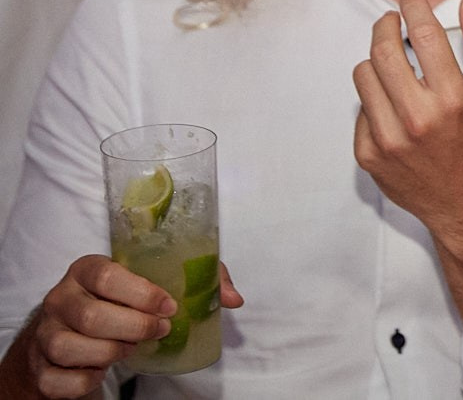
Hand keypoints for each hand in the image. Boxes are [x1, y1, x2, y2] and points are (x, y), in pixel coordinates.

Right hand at [8, 255, 242, 397]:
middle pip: (91, 316)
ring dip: (110, 353)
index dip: (141, 293)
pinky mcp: (40, 368)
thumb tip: (233, 298)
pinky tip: (102, 370)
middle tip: (160, 331)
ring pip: (70, 348)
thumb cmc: (118, 303)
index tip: (170, 306)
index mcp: (86, 270)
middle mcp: (60, 299)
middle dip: (134, 327)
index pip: (106, 275)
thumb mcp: (150, 285)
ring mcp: (45, 334)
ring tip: (131, 348)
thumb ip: (195, 283)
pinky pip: (59, 380)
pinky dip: (86, 381)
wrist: (67, 335)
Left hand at [353, 0, 462, 233]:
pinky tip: (394, 103)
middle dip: (385, 25)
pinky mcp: (368, 155)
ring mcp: (388, 139)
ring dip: (376, 60)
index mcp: (453, 99)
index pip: (423, 35)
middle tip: (391, 20)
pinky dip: (375, 97)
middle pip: (383, 51)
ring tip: (392, 62)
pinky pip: (360, 108)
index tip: (411, 0)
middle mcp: (417, 118)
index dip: (414, 8)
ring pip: (364, 76)